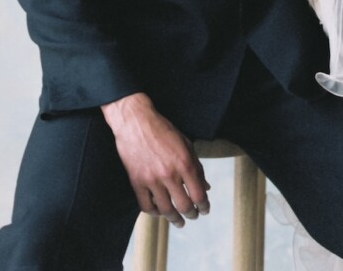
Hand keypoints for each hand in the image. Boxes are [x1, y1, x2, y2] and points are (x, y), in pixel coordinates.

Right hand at [101, 93, 210, 226]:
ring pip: (165, 210)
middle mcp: (169, 174)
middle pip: (184, 206)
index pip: (199, 194)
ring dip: (174, 219)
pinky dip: (154, 212)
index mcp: (184, 163)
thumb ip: (197, 166)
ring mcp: (151, 179)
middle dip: (192, 214)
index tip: (205, 209)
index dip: (204, 206)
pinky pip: (146, 206)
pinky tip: (159, 211)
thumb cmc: (163, 130)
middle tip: (193, 216)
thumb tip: (206, 187)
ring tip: (178, 221)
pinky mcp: (136, 182)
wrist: (136, 122)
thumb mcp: (186, 144)